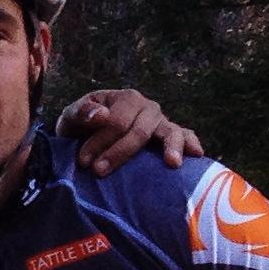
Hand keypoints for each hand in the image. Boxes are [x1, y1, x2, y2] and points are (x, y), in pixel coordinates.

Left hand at [55, 88, 202, 176]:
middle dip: (119, 152)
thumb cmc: (80, 127)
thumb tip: (101, 115)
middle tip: (99, 171)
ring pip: (169, 132)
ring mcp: (161, 122)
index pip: (117, 122)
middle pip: (140, 131)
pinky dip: (191, 143)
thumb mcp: (71, 117)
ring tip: (172, 163)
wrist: (87, 137)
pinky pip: (185, 136)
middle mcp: (148, 108)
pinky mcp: (170, 136)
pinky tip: (197, 155)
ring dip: (170, 147)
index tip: (83, 162)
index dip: (100, 142)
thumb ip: (81, 112)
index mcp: (126, 98)